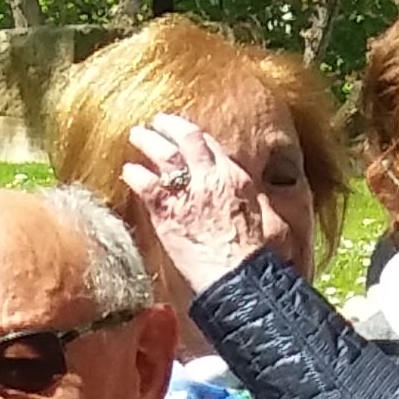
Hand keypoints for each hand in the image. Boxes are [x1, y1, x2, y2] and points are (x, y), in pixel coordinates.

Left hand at [119, 113, 272, 295]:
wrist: (239, 277)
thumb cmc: (257, 258)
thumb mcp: (270, 221)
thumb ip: (259, 205)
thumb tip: (261, 203)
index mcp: (236, 178)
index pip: (212, 145)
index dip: (195, 136)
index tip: (185, 131)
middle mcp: (212, 178)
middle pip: (188, 140)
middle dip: (171, 126)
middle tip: (157, 121)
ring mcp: (188, 193)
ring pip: (164, 155)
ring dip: (148, 141)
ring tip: (137, 134)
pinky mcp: (168, 213)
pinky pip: (147, 185)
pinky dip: (136, 175)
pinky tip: (128, 171)